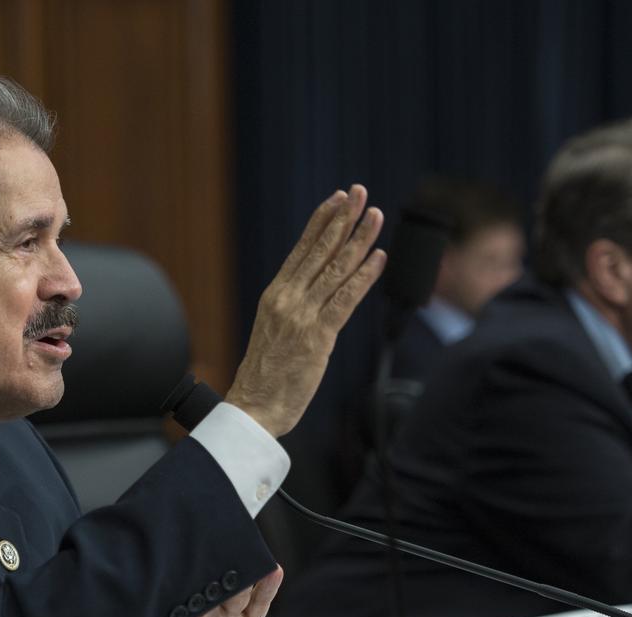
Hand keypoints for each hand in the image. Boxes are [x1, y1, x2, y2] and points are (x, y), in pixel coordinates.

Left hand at [138, 567, 283, 616]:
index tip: (183, 559)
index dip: (182, 576)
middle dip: (215, 563)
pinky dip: (267, 588)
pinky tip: (272, 571)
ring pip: (237, 589)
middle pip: (210, 582)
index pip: (180, 592)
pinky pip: (259, 605)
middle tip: (220, 543)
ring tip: (248, 553)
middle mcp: (203, 614)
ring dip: (242, 571)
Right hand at [226, 186, 385, 436]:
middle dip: (344, 219)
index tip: (339, 198)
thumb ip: (293, 309)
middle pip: (321, 251)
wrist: (253, 408)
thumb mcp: (274, 332)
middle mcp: (287, 299)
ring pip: (336, 270)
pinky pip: (345, 300)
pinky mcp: (317, 337)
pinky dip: (364, 276)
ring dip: (360, 239)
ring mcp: (302, 317)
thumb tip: (316, 293)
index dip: (323, 221)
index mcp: (274, 295)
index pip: (302, 249)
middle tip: (361, 193)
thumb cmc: (264, 376)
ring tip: (376, 216)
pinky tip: (379, 257)